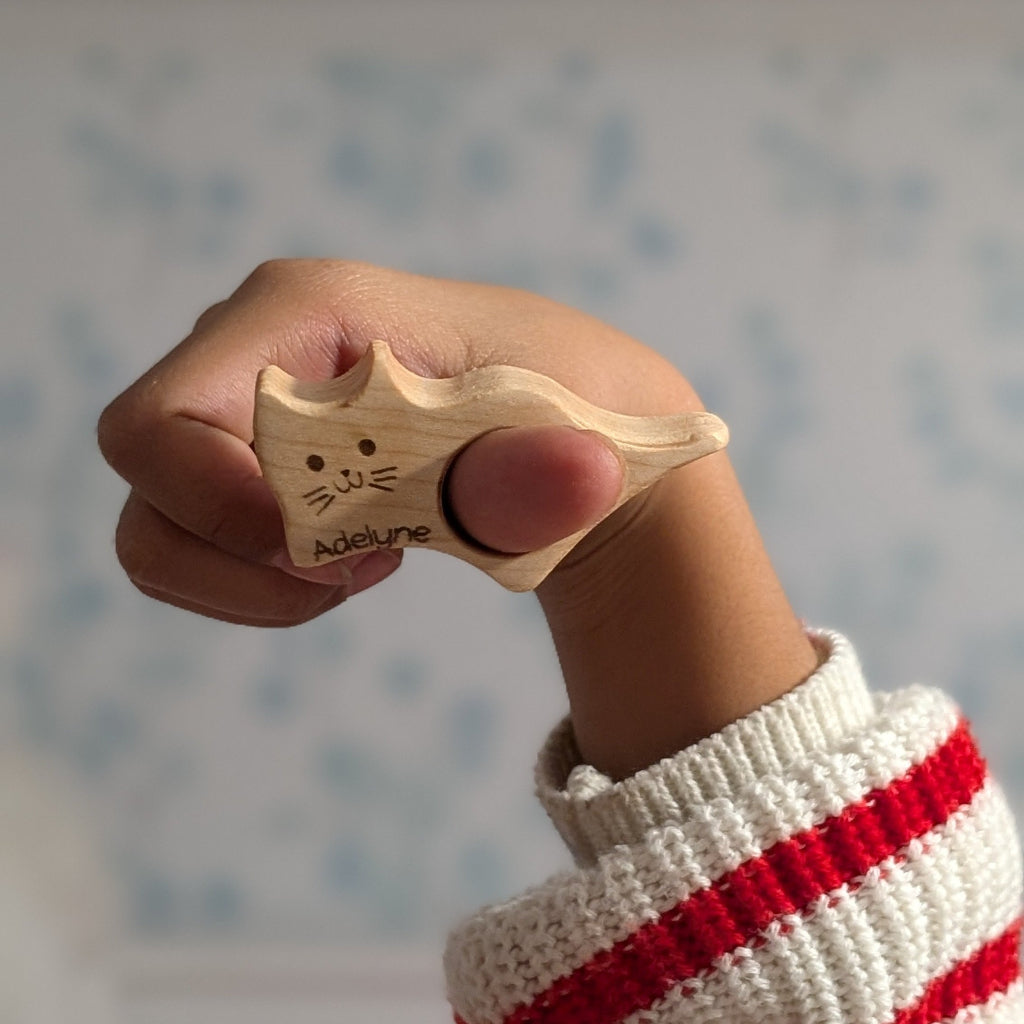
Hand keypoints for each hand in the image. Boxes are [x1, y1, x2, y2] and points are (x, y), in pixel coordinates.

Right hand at [99, 260, 817, 776]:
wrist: (565, 434)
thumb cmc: (564, 413)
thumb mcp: (571, 442)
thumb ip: (551, 472)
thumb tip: (579, 476)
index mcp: (307, 311)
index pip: (160, 423)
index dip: (216, 511)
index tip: (332, 560)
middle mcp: (251, 345)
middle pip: (154, 480)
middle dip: (247, 557)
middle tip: (360, 568)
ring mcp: (242, 400)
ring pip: (161, 525)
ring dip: (256, 581)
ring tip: (365, 566)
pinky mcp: (248, 452)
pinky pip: (196, 545)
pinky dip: (262, 584)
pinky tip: (351, 559)